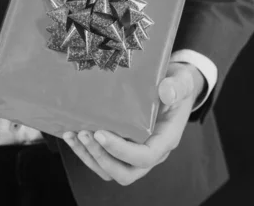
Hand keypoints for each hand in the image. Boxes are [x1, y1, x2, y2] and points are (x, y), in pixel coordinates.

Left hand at [62, 62, 204, 184]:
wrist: (173, 84)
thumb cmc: (177, 84)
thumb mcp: (182, 81)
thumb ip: (176, 86)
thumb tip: (166, 91)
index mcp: (165, 140)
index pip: (144, 157)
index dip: (120, 150)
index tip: (100, 133)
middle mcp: (150, 152)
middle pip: (125, 172)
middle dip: (101, 157)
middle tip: (84, 134)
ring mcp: (135, 151)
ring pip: (110, 169)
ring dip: (89, 156)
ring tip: (72, 134)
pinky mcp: (122, 145)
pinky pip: (102, 158)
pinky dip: (85, 151)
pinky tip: (71, 133)